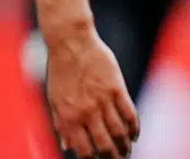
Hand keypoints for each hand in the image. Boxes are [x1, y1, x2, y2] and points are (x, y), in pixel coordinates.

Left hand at [46, 23, 139, 157]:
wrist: (71, 43)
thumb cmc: (60, 71)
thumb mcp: (54, 100)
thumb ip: (61, 124)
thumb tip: (66, 146)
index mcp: (69, 118)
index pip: (84, 150)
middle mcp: (86, 113)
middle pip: (105, 145)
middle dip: (113, 157)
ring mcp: (103, 100)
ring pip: (119, 131)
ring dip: (125, 145)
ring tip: (127, 150)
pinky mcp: (116, 88)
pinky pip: (129, 113)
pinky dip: (134, 127)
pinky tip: (134, 134)